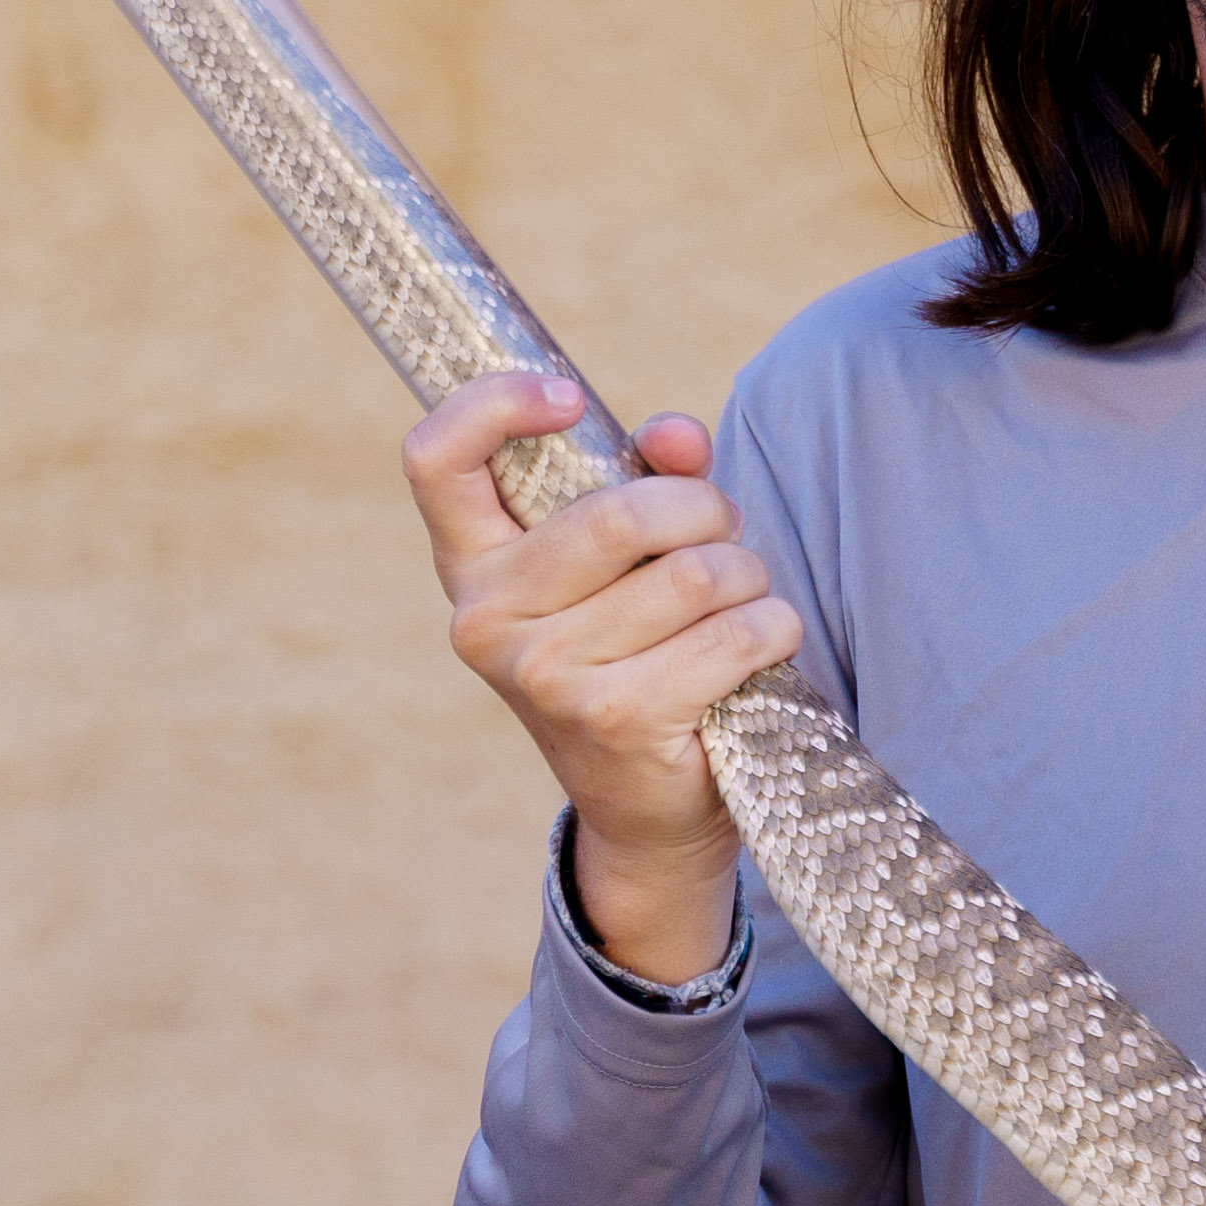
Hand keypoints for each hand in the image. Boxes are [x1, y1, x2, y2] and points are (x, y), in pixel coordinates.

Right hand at [404, 373, 801, 982]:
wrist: (647, 808)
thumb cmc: (637, 653)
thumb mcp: (626, 560)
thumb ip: (648, 477)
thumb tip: (678, 436)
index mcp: (472, 566)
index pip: (435, 458)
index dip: (494, 404)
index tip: (568, 397)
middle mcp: (489, 620)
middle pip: (619, 512)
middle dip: (702, 510)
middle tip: (722, 530)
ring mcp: (546, 675)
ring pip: (694, 574)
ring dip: (748, 576)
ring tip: (743, 599)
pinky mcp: (617, 718)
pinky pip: (730, 635)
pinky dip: (770, 627)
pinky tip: (761, 643)